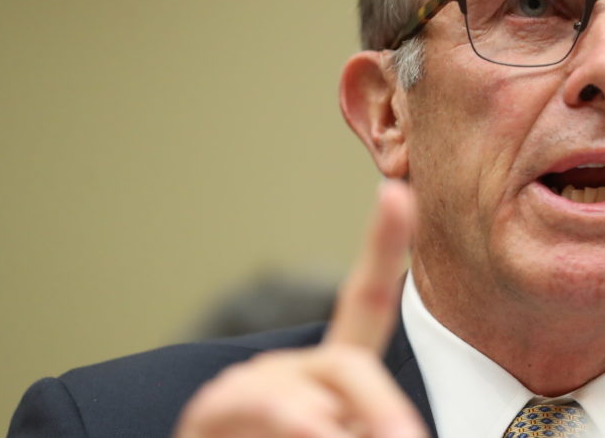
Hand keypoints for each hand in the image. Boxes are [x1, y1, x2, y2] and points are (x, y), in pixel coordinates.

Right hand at [174, 180, 426, 437]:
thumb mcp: (350, 436)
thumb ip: (374, 422)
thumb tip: (397, 431)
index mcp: (332, 376)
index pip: (366, 303)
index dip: (382, 245)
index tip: (397, 191)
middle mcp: (291, 369)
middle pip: (347, 363)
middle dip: (379, 407)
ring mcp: (247, 387)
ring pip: (297, 395)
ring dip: (323, 427)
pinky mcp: (208, 411)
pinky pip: (250, 406)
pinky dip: (291, 423)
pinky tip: (309, 431)